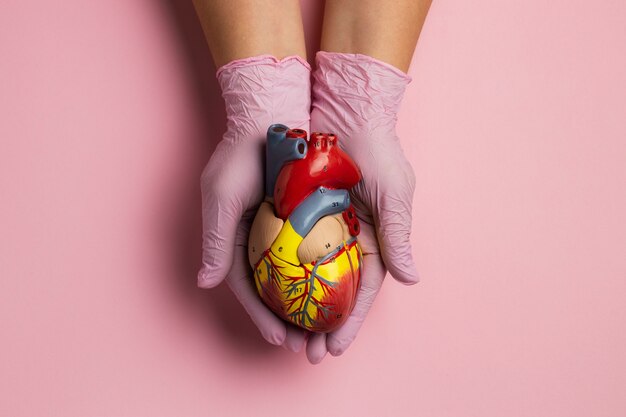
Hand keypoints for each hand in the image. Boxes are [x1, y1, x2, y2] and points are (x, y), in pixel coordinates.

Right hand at [197, 55, 310, 351]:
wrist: (271, 114)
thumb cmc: (240, 155)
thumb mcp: (222, 198)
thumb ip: (218, 241)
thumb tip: (206, 283)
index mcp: (238, 240)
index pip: (248, 288)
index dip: (261, 316)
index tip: (279, 339)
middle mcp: (263, 239)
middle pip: (277, 289)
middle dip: (291, 321)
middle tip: (309, 349)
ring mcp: (287, 229)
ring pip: (300, 277)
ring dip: (311, 306)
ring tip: (327, 333)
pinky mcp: (311, 216)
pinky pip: (318, 253)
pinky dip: (325, 275)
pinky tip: (338, 295)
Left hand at [307, 51, 418, 362]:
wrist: (347, 108)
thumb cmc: (378, 150)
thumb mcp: (393, 193)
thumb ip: (398, 236)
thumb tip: (412, 279)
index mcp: (376, 239)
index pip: (364, 290)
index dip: (350, 321)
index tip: (335, 347)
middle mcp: (349, 237)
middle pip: (335, 291)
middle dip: (323, 323)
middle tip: (308, 352)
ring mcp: (324, 226)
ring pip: (311, 276)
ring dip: (302, 306)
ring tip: (288, 334)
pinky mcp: (302, 211)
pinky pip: (291, 248)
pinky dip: (286, 273)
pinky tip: (273, 296)